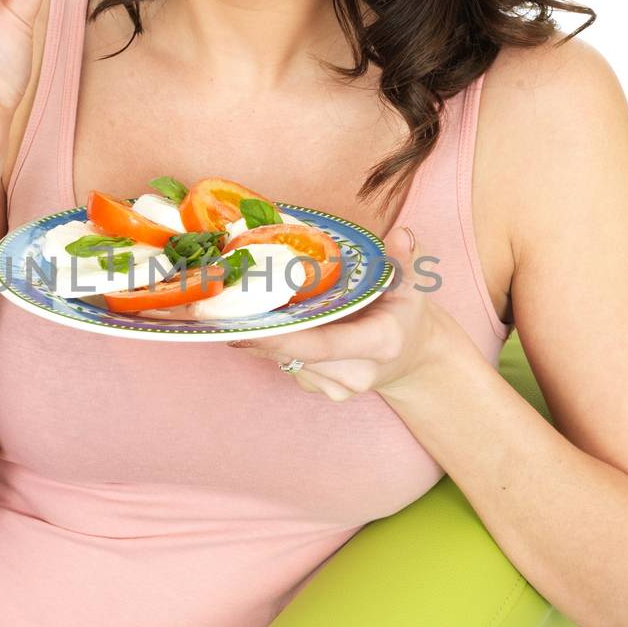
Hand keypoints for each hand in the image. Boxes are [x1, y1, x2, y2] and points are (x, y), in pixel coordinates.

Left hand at [226, 223, 444, 401]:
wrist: (412, 360)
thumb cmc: (407, 316)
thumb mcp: (411, 286)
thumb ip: (403, 261)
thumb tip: (402, 235)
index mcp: (379, 345)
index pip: (322, 345)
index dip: (279, 338)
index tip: (242, 326)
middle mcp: (355, 374)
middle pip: (292, 353)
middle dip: (254, 330)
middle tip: (215, 305)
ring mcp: (336, 388)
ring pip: (283, 360)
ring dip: (258, 335)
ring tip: (231, 306)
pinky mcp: (321, 390)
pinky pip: (285, 365)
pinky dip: (270, 344)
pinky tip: (262, 322)